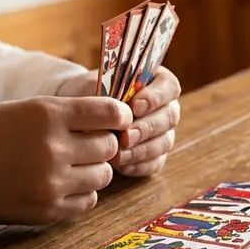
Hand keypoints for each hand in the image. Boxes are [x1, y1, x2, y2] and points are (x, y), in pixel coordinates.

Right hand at [0, 97, 131, 223]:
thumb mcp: (26, 109)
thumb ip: (69, 115)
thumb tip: (116, 121)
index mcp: (48, 114)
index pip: (111, 113)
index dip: (118, 117)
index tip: (116, 121)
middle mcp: (54, 148)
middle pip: (110, 147)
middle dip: (102, 145)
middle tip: (84, 146)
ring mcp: (52, 183)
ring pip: (104, 176)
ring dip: (93, 171)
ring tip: (70, 167)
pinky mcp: (47, 210)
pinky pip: (88, 201)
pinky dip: (82, 194)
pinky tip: (62, 186)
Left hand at [57, 67, 181, 176]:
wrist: (79, 115)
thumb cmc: (89, 96)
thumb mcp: (94, 87)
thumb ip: (108, 95)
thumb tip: (119, 113)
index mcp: (156, 81)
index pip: (169, 86)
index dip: (156, 97)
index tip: (134, 106)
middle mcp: (164, 106)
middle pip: (170, 117)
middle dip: (146, 129)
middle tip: (125, 137)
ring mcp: (163, 132)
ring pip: (164, 142)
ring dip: (142, 150)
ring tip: (118, 156)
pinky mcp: (155, 154)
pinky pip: (155, 163)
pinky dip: (139, 166)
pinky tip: (121, 167)